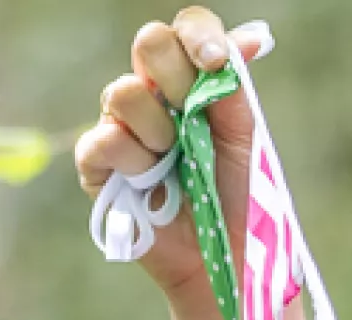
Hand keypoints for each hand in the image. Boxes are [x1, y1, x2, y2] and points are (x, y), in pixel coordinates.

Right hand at [74, 10, 268, 301]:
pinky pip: (102, 141)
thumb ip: (236, 89)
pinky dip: (130, 159)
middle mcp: (154, 95)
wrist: (230, 257)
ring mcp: (123, 127)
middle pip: (149, 44)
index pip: (186, 31)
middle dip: (176, 77)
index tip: (213, 62)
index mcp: (192, 82)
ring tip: (176, 164)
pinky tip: (152, 180)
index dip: (197, 37)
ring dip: (158, 129)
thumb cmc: (241, 200)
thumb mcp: (247, 141)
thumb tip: (252, 39)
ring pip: (122, 92)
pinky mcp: (99, 166)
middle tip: (195, 119)